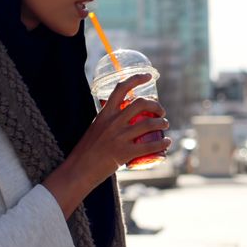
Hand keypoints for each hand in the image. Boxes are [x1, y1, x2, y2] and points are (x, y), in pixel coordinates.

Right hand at [43, 73, 169, 217]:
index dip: (136, 79)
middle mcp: (112, 122)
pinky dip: (162, 143)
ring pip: (148, 124)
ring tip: (165, 125)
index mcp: (104, 114)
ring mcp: (119, 137)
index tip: (148, 76)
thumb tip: (124, 117)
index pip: (121, 89)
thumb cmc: (86, 150)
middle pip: (140, 104)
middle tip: (161, 112)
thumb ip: (108, 121)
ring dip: (161, 123)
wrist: (78, 170)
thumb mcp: (95, 128)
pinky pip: (149, 146)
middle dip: (155, 105)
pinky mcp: (124, 153)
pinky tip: (167, 143)